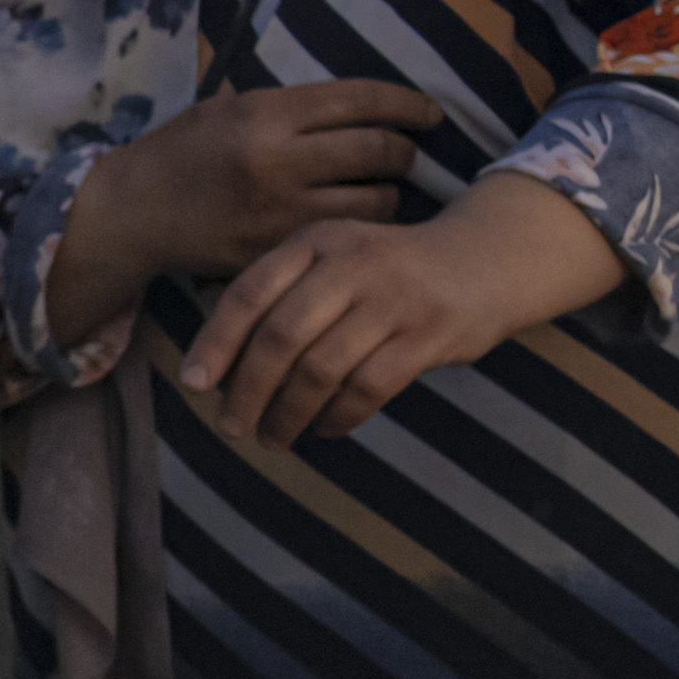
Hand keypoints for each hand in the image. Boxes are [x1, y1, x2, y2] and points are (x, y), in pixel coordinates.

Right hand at [43, 77, 436, 344]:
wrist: (132, 213)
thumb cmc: (184, 152)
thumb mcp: (231, 106)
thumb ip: (292, 107)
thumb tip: (366, 107)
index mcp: (269, 114)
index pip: (364, 101)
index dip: (409, 104)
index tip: (429, 113)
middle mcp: (278, 161)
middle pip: (379, 152)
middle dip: (404, 152)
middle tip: (405, 154)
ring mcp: (277, 213)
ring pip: (373, 203)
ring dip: (389, 195)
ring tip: (382, 191)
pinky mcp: (275, 253)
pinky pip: (341, 241)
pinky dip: (357, 232)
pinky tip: (355, 226)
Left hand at [180, 183, 627, 450]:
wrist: (486, 258)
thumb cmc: (388, 272)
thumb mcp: (335, 259)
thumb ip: (284, 295)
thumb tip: (217, 368)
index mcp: (319, 240)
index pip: (250, 291)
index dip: (215, 342)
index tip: (192, 385)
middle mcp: (354, 262)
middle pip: (281, 337)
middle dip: (248, 391)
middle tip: (231, 428)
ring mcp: (395, 298)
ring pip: (321, 369)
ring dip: (288, 415)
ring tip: (273, 438)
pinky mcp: (429, 334)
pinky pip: (367, 389)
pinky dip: (337, 418)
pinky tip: (324, 429)